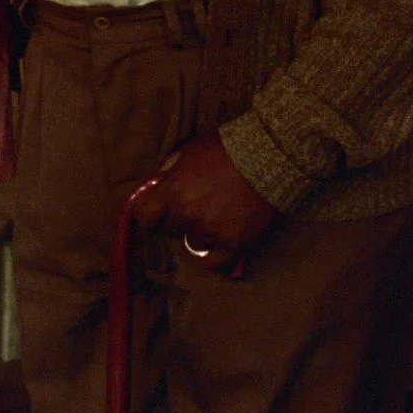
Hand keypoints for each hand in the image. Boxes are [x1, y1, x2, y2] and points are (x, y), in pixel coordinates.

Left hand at [130, 134, 277, 269]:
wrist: (268, 157)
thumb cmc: (226, 149)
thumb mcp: (190, 151)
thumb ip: (171, 170)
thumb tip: (157, 184)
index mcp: (173, 191)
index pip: (144, 216)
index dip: (148, 215)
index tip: (155, 212)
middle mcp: (188, 215)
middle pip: (170, 230)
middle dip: (177, 219)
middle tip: (193, 205)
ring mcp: (210, 231)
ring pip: (192, 244)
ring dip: (198, 233)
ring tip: (213, 216)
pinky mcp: (233, 242)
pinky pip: (214, 263)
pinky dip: (213, 256)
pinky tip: (218, 242)